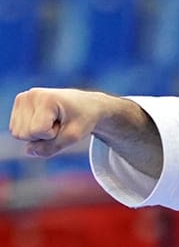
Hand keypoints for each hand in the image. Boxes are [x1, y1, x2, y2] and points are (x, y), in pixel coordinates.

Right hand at [10, 87, 162, 178]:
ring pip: (19, 134)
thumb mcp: (76, 136)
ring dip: (40, 134)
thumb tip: (30, 152)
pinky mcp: (22, 102)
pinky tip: (51, 122)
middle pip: (23, 134)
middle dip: (44, 136)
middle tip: (62, 127)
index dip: (50, 137)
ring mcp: (25, 98)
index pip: (32, 133)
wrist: (91, 105)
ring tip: (58, 123)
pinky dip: (36, 131)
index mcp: (45, 98)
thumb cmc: (87, 120)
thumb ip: (54, 146)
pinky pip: (19, 131)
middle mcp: (31, 94)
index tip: (66, 129)